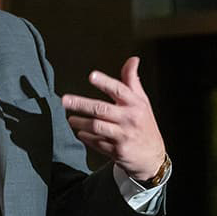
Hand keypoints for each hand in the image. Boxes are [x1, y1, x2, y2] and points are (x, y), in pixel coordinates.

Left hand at [61, 56, 165, 181]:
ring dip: (81, 122)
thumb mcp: (142, 101)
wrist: (152, 156)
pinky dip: (86, 137)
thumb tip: (133, 59)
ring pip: (97, 126)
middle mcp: (130, 119)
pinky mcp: (117, 151)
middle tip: (64, 100)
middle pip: (101, 109)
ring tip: (70, 119)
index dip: (105, 82)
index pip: (119, 90)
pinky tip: (80, 133)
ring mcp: (124, 136)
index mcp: (135, 104)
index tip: (91, 76)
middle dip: (81, 103)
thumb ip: (132, 81)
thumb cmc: (144, 123)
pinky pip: (97, 142)